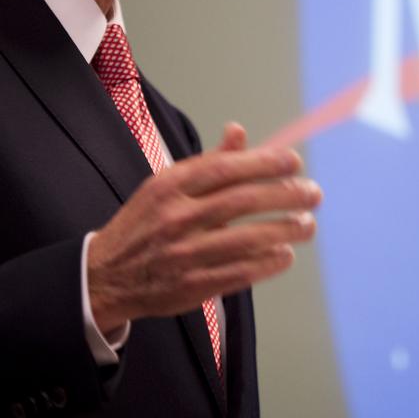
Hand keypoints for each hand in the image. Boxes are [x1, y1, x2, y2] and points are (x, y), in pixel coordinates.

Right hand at [87, 123, 320, 331]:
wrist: (106, 275)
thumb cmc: (145, 224)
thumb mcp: (166, 186)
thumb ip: (207, 162)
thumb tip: (238, 131)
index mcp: (170, 186)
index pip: (226, 167)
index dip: (265, 162)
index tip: (294, 161)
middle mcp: (176, 217)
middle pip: (242, 201)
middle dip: (285, 194)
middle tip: (313, 193)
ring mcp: (183, 253)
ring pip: (246, 238)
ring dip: (284, 229)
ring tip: (307, 224)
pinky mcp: (190, 286)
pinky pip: (239, 272)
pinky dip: (267, 263)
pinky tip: (285, 254)